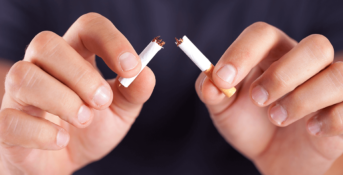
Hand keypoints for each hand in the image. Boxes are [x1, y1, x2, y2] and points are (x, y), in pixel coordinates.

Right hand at [0, 13, 154, 174]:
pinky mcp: (7, 124)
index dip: (110, 40)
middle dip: (81, 74)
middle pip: (47, 44)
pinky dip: (42, 132)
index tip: (131, 67)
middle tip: (102, 101)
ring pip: (25, 76)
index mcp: (75, 58)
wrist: (63, 161)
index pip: (87, 27)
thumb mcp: (120, 111)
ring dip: (62, 100)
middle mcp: (43, 68)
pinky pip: (11, 119)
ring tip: (84, 119)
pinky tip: (61, 140)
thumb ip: (134, 92)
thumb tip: (145, 74)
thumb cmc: (90, 129)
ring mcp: (20, 95)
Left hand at [195, 22, 342, 174]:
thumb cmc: (250, 125)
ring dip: (302, 99)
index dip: (242, 52)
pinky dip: (327, 120)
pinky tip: (310, 130)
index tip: (222, 78)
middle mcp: (305, 65)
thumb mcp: (224, 109)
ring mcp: (330, 87)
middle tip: (258, 100)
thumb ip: (212, 92)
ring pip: (337, 75)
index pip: (263, 34)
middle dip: (281, 75)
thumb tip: (209, 82)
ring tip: (277, 118)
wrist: (274, 157)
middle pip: (314, 46)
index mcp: (272, 55)